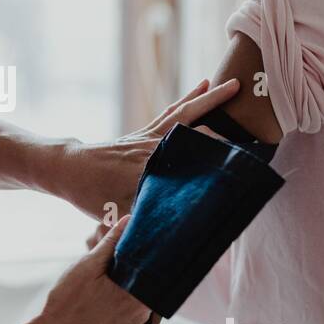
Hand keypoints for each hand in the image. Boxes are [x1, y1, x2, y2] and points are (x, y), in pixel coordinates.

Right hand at [29, 216, 152, 323]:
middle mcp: (144, 309)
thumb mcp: (87, 266)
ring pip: (140, 286)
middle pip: (149, 274)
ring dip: (127, 271)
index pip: (155, 260)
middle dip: (135, 256)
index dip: (148, 241)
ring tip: (106, 261)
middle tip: (118, 241)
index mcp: (139, 294)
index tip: (139, 227)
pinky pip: (133, 299)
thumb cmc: (68, 305)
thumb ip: (111, 243)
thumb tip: (129, 220)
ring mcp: (137, 319)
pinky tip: (105, 281)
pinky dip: (123, 287)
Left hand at [58, 77, 240, 226]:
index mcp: (150, 169)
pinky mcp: (145, 130)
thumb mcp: (115, 214)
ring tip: (234, 85)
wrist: (68, 169)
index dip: (216, 170)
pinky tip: (203, 85)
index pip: (190, 168)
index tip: (242, 171)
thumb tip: (165, 238)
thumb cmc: (90, 195)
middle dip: (225, 133)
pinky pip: (172, 112)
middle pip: (196, 134)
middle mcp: (154, 147)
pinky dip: (190, 98)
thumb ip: (141, 223)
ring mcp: (150, 135)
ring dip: (210, 100)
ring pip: (185, 114)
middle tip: (255, 130)